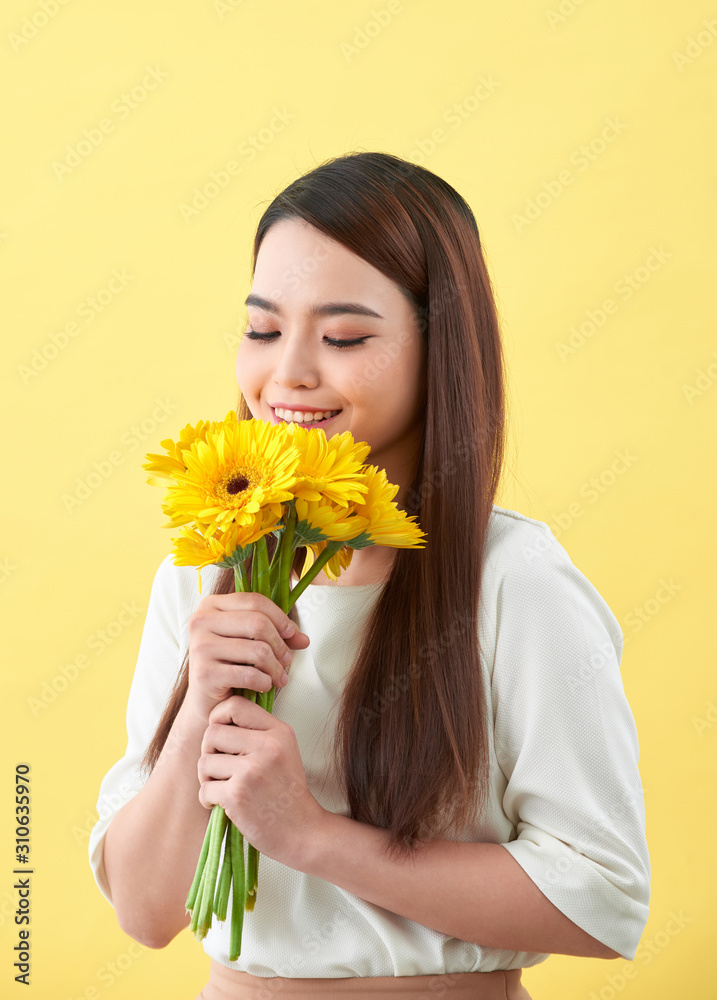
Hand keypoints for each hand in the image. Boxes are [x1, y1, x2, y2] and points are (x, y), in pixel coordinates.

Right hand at [185, 591, 309, 725]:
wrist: (207, 702)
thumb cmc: (231, 666)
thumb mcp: (252, 642)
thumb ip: (277, 634)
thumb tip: (304, 639)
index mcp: (211, 605)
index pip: (254, 601)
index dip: (279, 617)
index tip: (291, 634)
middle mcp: (201, 621)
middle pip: (258, 622)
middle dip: (280, 644)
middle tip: (287, 660)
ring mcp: (200, 647)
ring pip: (257, 650)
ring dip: (275, 667)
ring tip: (279, 677)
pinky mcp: (204, 673)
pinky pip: (249, 675)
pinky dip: (264, 682)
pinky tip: (265, 686)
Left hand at [197, 694, 327, 867]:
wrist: (303, 831)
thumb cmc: (288, 791)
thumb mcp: (284, 750)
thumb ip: (259, 731)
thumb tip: (221, 717)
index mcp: (279, 731)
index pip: (235, 705)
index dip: (219, 716)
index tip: (220, 735)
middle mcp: (267, 746)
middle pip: (212, 733)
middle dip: (209, 751)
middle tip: (219, 767)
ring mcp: (252, 770)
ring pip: (205, 762)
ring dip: (207, 777)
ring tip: (222, 787)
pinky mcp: (238, 795)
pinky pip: (205, 788)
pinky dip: (208, 798)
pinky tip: (221, 803)